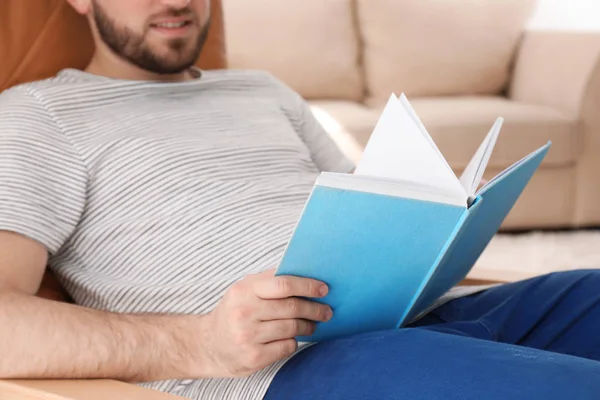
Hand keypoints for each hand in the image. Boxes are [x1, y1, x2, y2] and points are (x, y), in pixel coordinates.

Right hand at [201, 269, 331, 377]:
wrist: (208, 345)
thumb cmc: (233, 312)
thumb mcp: (244, 290)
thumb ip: (269, 279)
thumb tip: (303, 272)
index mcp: (244, 290)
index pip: (283, 284)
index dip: (307, 286)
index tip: (324, 289)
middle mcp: (244, 312)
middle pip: (292, 308)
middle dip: (314, 309)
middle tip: (326, 311)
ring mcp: (248, 336)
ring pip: (292, 328)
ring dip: (308, 326)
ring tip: (312, 324)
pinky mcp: (254, 357)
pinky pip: (286, 346)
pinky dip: (294, 341)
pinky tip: (292, 338)